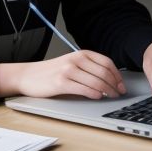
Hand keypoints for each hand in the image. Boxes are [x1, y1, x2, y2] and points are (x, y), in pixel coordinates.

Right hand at [0, 50, 126, 99]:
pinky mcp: (61, 83)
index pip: (106, 62)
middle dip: (115, 85)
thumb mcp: (72, 63)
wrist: (29, 75)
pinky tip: (97, 97)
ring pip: (96, 82)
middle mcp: (75, 59)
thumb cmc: (52, 71)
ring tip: (110, 97)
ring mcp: (68, 70)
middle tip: (119, 93)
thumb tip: (110, 79)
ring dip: (107, 91)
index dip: (117, 75)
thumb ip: (88, 67)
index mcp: (80, 53)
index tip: (121, 85)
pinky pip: (84, 89)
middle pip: (103, 72)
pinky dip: (94, 94)